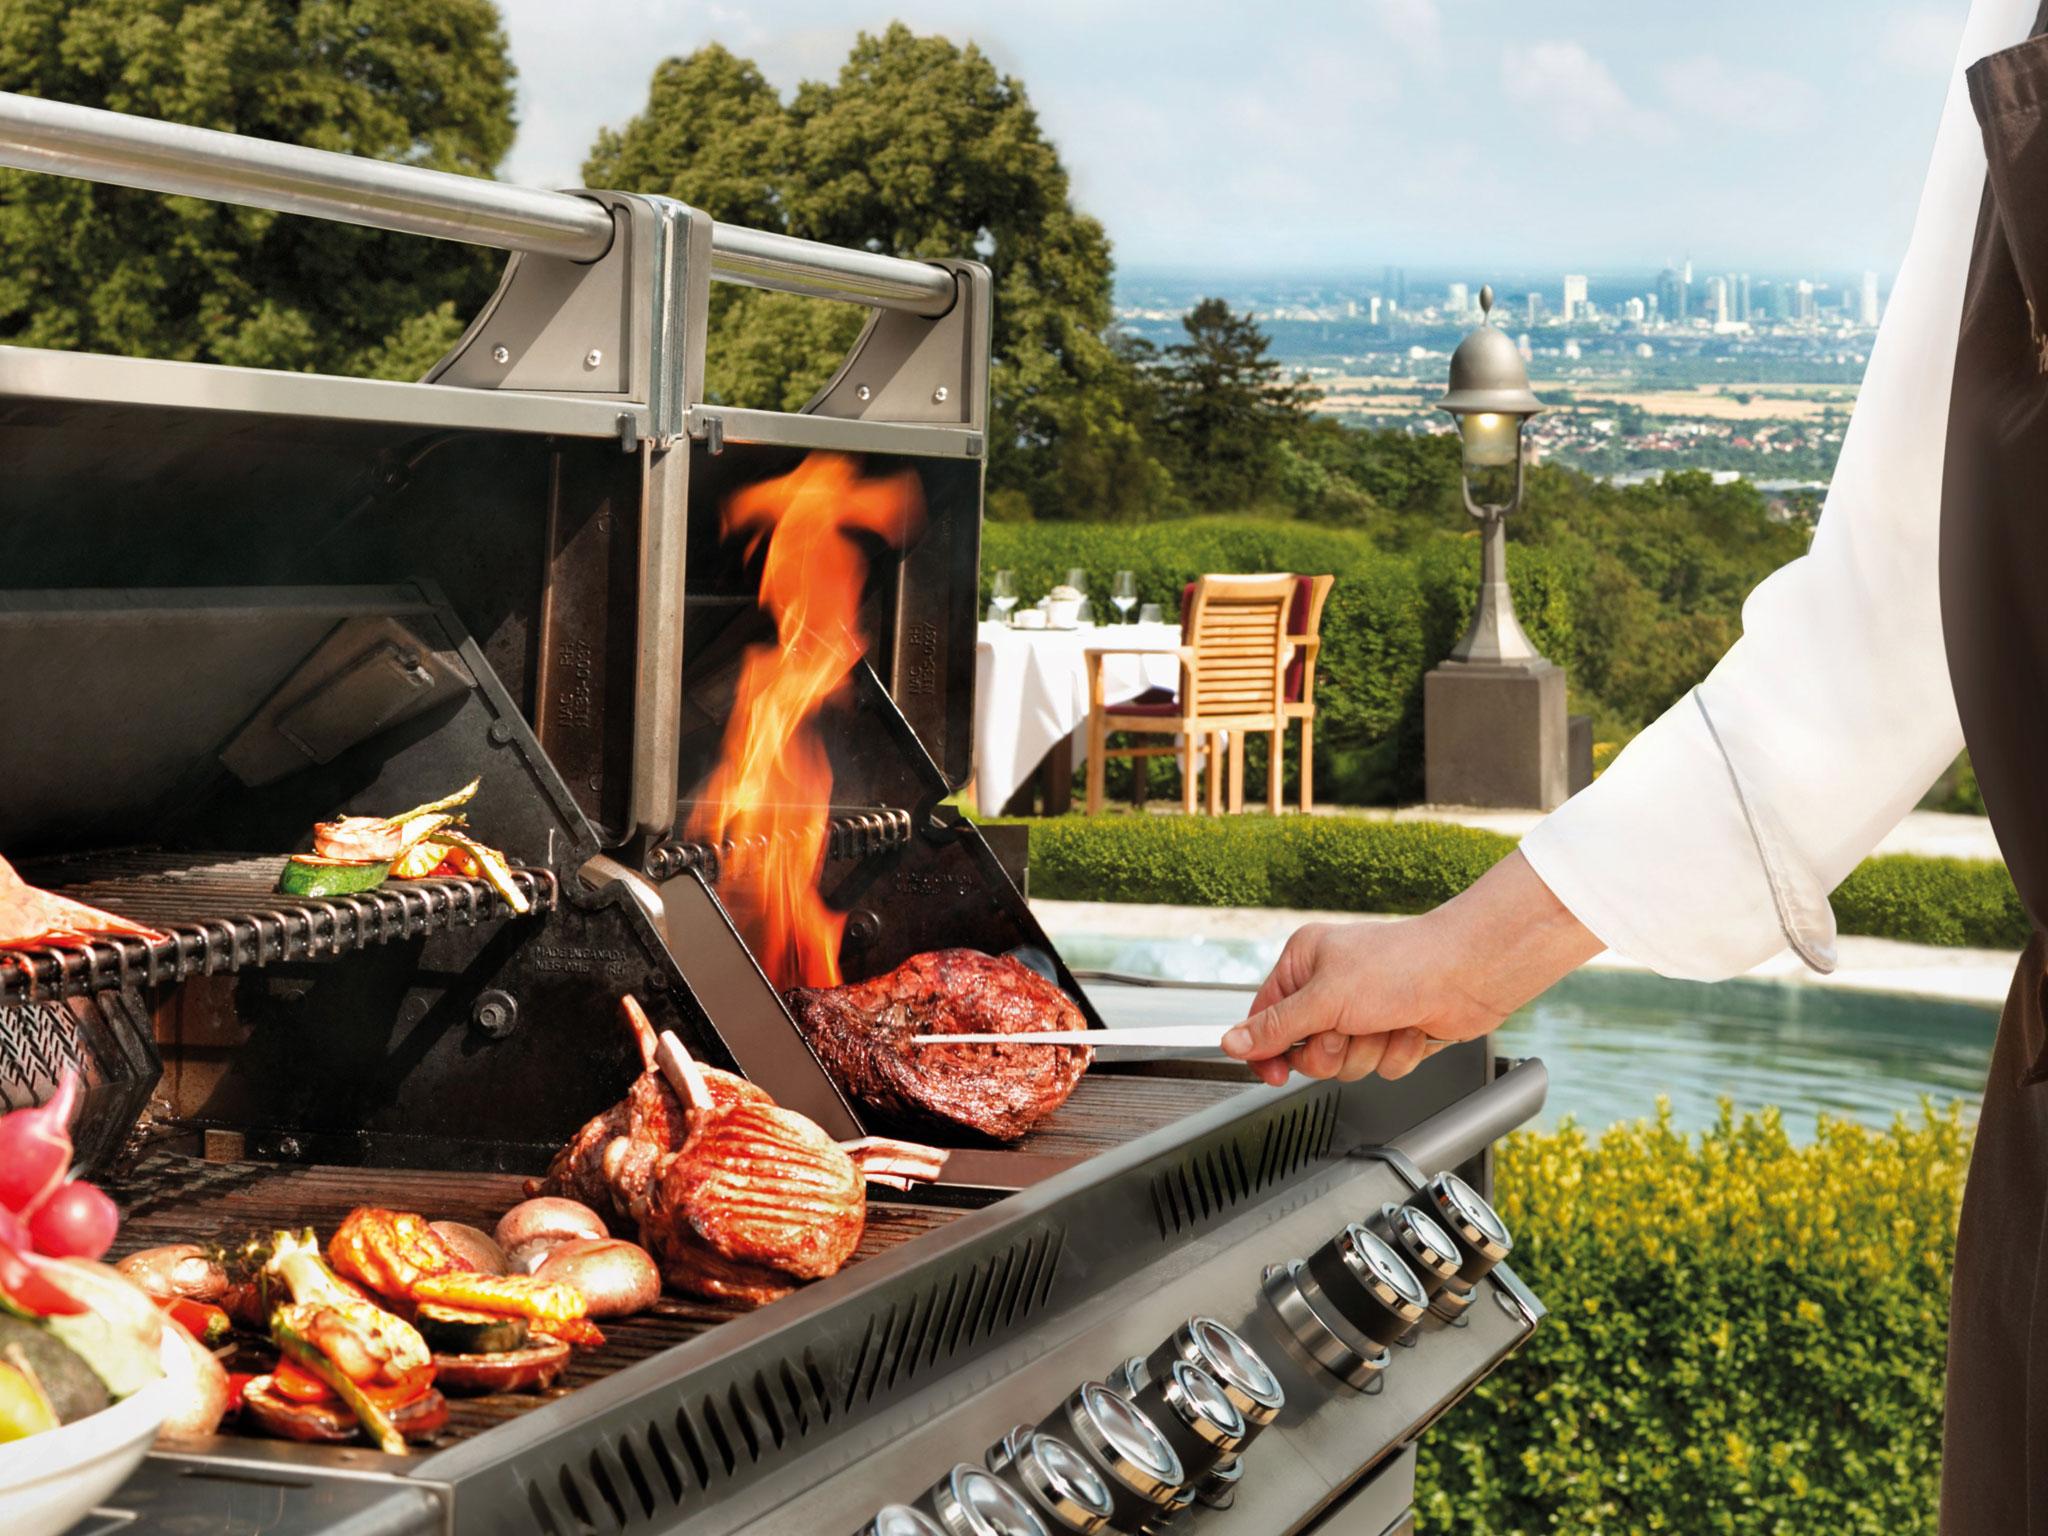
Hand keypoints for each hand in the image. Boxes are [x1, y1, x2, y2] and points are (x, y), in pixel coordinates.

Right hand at [1222, 851, 1600, 1084]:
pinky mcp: (1392, 1032)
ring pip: (1343, 1065)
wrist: (1469, 973)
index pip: (1265, 1019)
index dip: (1269, 1052)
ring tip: (1385, 1022)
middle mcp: (1331, 987)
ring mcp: (1364, 1012)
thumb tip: (1231, 1043)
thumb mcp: (1325, 998)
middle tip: (1347, 1029)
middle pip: (1305, 1052)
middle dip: (1332, 1050)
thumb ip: (1276, 1027)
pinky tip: (1408, 1028)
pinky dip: (1396, 1053)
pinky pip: (1379, 1068)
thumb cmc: (1403, 964)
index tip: (1275, 1074)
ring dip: (1367, 1052)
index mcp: (1304, 964)